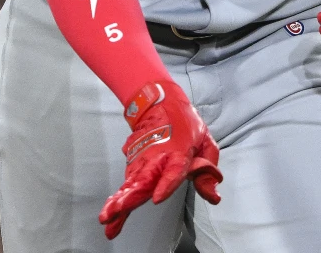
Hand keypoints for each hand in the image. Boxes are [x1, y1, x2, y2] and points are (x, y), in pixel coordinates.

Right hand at [98, 81, 220, 238]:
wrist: (158, 102)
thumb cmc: (185, 124)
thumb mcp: (205, 142)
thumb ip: (208, 171)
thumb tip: (214, 198)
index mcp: (178, 153)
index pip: (173, 171)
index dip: (166, 184)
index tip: (156, 199)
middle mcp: (157, 160)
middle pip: (143, 181)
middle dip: (130, 199)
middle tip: (114, 215)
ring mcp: (141, 162)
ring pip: (129, 185)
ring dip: (118, 202)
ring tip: (106, 219)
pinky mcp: (132, 165)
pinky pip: (126, 185)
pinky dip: (116, 200)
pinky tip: (109, 217)